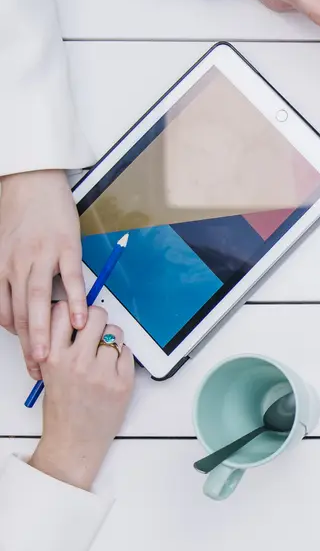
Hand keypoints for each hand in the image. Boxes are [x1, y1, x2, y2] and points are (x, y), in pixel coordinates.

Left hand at [0, 170, 88, 379]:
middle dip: (29, 345)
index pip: (3, 311)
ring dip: (44, 332)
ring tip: (51, 356)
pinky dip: (75, 303)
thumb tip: (18, 304)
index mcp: (0, 266)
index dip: (16, 338)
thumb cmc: (19, 214)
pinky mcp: (66, 248)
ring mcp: (42, 256)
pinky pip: (71, 281)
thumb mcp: (3, 247)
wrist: (30, 181)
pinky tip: (80, 321)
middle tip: (38, 368)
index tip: (28, 355)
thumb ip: (8, 276)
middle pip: (20, 313)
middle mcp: (16, 264)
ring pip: (39, 302)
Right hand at [29, 304, 134, 490]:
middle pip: (95, 316)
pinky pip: (128, 353)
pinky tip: (113, 368)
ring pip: (116, 332)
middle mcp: (78, 361)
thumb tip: (75, 321)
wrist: (74, 441)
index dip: (71, 310)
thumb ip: (60, 347)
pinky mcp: (123, 382)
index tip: (75, 316)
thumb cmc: (61, 409)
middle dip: (97, 319)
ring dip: (112, 338)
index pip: (62, 312)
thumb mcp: (49, 373)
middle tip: (96, 329)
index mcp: (53, 357)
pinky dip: (122, 356)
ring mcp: (102, 371)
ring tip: (105, 352)